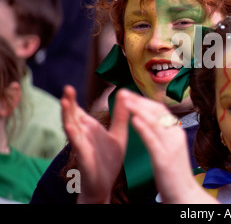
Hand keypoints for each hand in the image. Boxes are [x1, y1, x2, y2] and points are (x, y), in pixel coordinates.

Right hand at [61, 85, 128, 202]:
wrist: (106, 186)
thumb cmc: (109, 160)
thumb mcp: (119, 134)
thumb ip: (121, 116)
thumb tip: (124, 94)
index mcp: (90, 129)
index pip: (78, 111)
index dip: (73, 100)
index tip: (70, 86)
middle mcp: (83, 135)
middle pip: (73, 116)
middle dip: (69, 103)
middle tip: (68, 88)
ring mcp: (82, 146)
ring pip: (71, 128)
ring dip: (67, 115)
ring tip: (64, 101)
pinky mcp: (84, 158)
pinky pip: (78, 146)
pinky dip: (74, 136)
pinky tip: (70, 127)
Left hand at [117, 89, 216, 203]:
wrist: (185, 196)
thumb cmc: (174, 175)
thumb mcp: (169, 150)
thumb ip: (161, 135)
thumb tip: (149, 122)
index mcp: (175, 133)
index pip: (160, 110)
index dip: (144, 101)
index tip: (129, 95)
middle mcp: (175, 136)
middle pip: (157, 111)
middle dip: (139, 101)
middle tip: (123, 92)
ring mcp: (170, 146)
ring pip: (154, 122)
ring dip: (138, 109)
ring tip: (125, 100)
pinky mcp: (164, 159)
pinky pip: (153, 140)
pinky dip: (143, 128)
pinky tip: (134, 119)